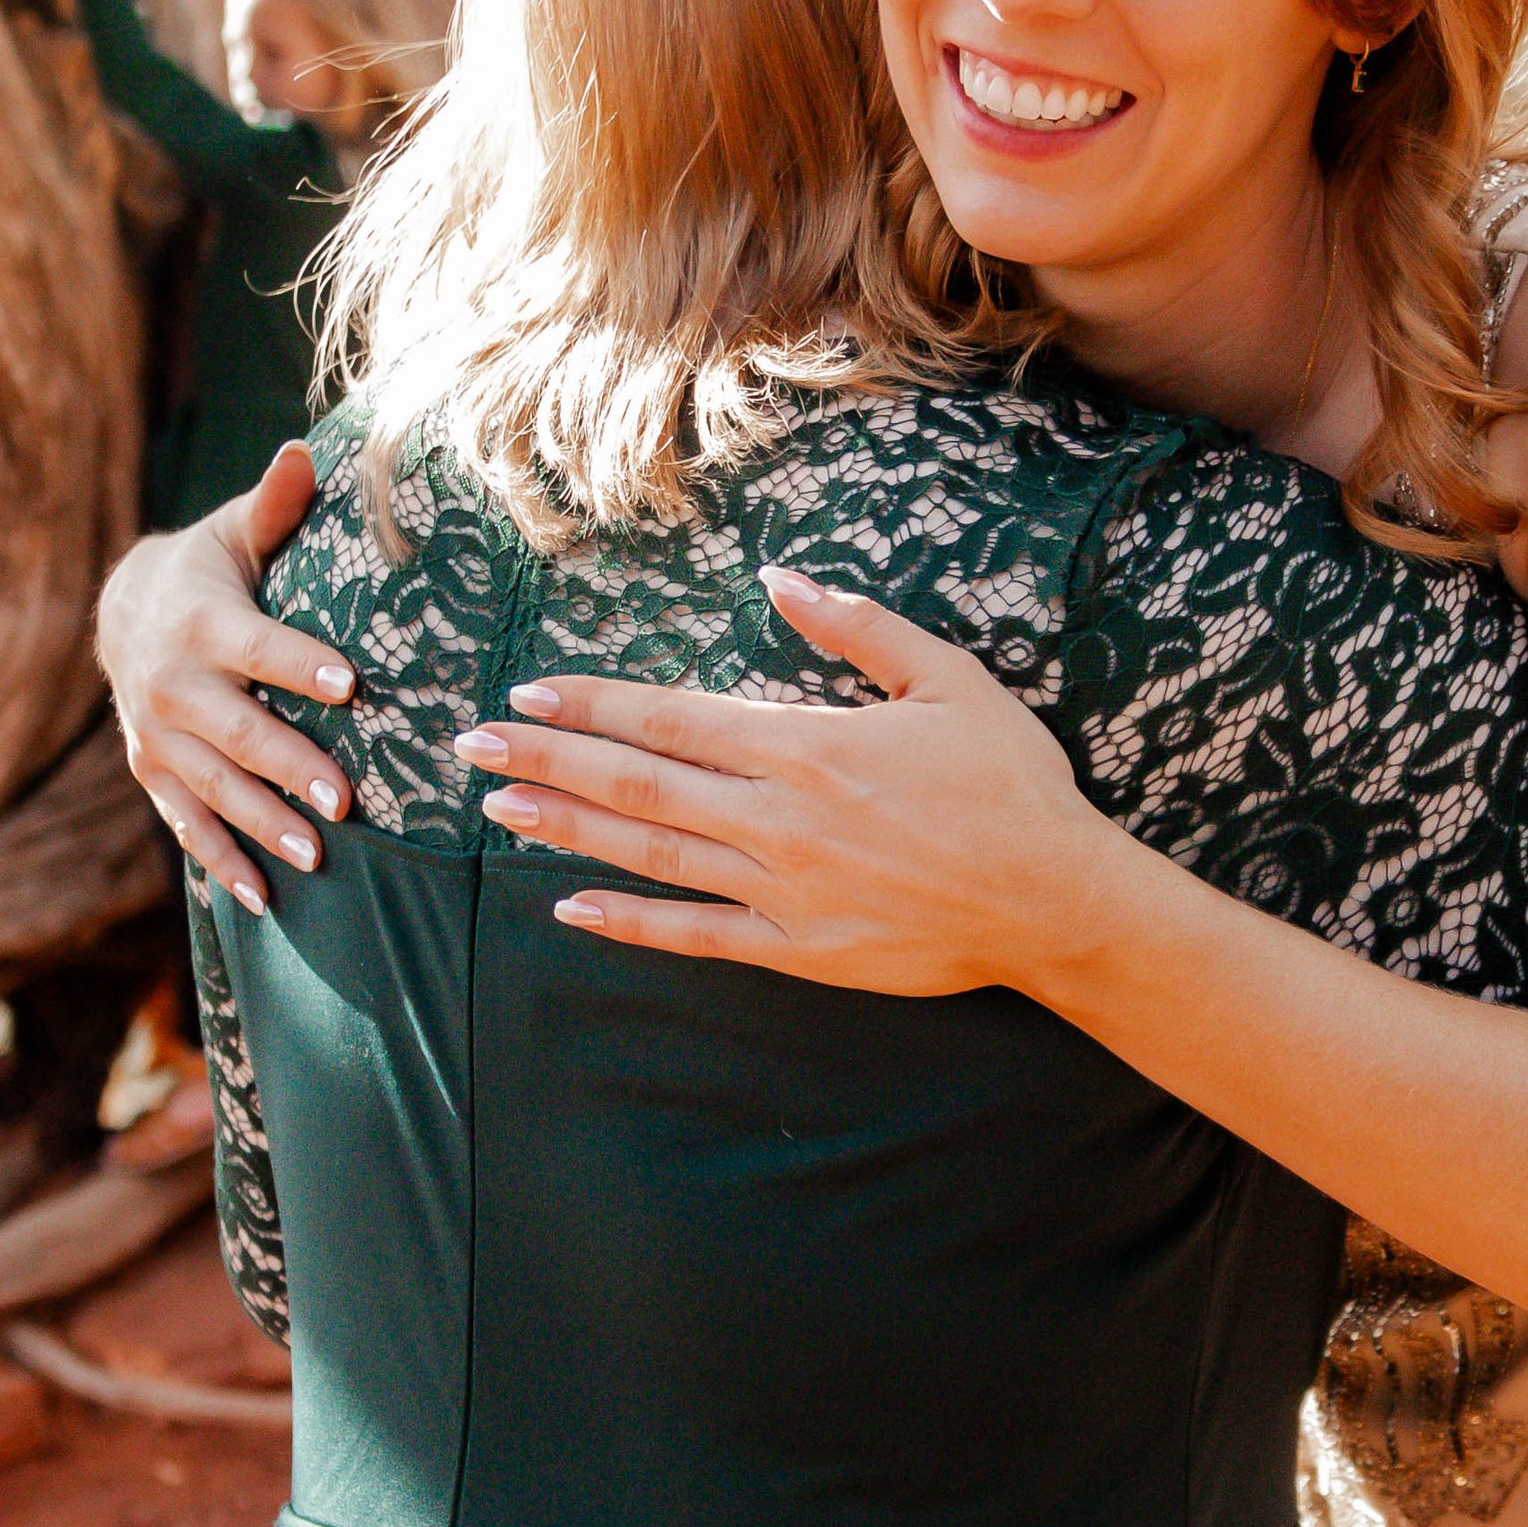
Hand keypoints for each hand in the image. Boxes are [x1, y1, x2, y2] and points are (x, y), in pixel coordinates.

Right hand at [98, 444, 355, 913]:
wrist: (125, 612)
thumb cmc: (211, 568)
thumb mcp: (237, 532)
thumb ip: (277, 505)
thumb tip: (305, 451)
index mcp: (201, 621)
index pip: (256, 645)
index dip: (298, 663)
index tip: (350, 684)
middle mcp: (171, 683)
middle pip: (233, 729)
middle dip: (286, 764)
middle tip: (343, 800)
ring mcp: (157, 735)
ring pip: (211, 786)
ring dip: (262, 824)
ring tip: (317, 857)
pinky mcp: (153, 773)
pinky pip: (186, 823)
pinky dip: (221, 862)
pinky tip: (264, 900)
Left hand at [452, 569, 1129, 994]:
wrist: (1056, 902)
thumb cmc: (1012, 787)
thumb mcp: (950, 680)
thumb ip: (858, 628)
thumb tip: (779, 579)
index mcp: (808, 745)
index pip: (671, 719)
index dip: (592, 704)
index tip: (529, 691)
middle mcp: (779, 817)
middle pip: (636, 783)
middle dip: (547, 759)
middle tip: (472, 746)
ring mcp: (782, 889)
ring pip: (649, 853)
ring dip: (566, 828)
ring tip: (499, 809)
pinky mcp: (799, 947)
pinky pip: (694, 933)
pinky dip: (628, 921)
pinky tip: (570, 908)